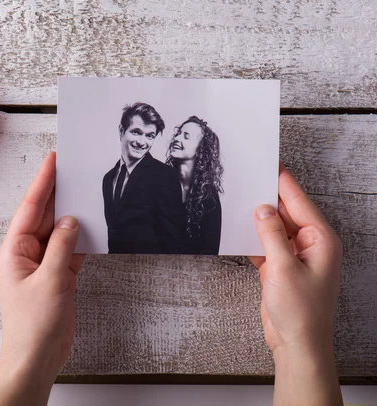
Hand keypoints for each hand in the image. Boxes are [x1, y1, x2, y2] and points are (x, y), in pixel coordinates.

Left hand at [0, 152, 84, 405]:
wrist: (37, 357)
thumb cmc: (33, 323)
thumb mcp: (50, 280)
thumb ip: (62, 246)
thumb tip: (71, 220)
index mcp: (15, 249)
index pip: (30, 207)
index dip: (43, 182)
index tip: (54, 160)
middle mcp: (27, 253)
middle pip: (44, 216)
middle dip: (58, 193)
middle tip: (74, 168)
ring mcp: (43, 264)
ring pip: (59, 232)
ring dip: (72, 215)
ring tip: (87, 191)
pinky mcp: (58, 276)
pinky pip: (70, 250)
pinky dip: (81, 239)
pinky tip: (93, 226)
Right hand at [250, 163, 342, 405]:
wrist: (297, 344)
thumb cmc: (300, 311)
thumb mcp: (283, 267)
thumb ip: (271, 233)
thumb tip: (262, 208)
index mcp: (320, 239)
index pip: (299, 201)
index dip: (282, 181)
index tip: (270, 162)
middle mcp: (310, 245)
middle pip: (287, 212)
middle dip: (268, 197)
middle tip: (248, 177)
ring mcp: (295, 257)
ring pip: (274, 228)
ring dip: (258, 218)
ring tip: (239, 199)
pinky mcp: (280, 268)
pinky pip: (266, 245)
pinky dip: (253, 238)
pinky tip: (239, 230)